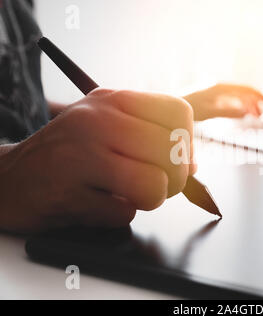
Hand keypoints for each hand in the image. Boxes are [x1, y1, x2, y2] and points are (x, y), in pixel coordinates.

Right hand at [0, 89, 193, 232]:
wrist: (8, 179)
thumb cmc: (69, 154)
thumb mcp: (108, 128)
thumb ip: (152, 138)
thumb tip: (192, 164)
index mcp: (113, 101)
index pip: (179, 113)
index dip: (186, 142)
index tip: (171, 157)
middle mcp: (97, 121)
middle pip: (173, 153)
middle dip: (173, 179)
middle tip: (152, 183)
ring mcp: (79, 156)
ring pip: (155, 185)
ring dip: (148, 199)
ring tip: (125, 194)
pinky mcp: (67, 194)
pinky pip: (124, 214)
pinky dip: (116, 215)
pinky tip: (95, 203)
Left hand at [183, 84, 262, 120]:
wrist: (170, 105)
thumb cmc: (186, 107)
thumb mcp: (208, 112)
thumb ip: (227, 112)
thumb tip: (246, 113)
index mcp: (219, 87)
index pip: (245, 89)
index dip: (258, 96)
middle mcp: (218, 86)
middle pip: (242, 92)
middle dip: (255, 101)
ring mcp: (214, 91)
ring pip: (236, 96)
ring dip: (247, 104)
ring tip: (256, 114)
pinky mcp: (210, 97)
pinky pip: (229, 99)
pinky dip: (238, 105)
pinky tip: (241, 112)